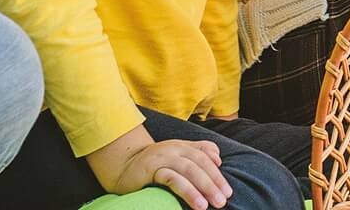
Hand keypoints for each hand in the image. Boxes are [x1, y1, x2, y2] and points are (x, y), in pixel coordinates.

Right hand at [113, 139, 232, 209]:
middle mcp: (173, 148)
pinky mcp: (151, 169)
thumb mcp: (175, 158)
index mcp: (181, 146)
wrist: (122, 167)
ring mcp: (162, 157)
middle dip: (214, 181)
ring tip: (213, 204)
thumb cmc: (153, 166)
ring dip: (203, 186)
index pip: (205, 153)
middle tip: (224, 199)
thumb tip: (217, 158)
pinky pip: (171, 178)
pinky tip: (196, 202)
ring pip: (188, 169)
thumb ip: (195, 154)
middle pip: (199, 162)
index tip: (227, 188)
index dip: (217, 170)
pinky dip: (186, 189)